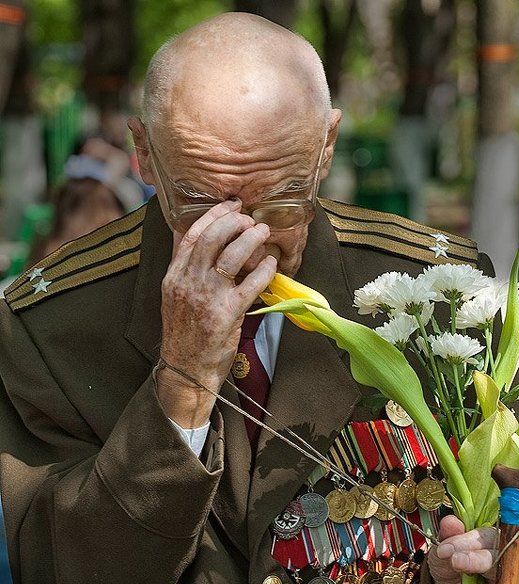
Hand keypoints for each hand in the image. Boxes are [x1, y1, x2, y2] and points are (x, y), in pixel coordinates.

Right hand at [157, 199, 276, 426]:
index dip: (213, 215)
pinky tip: (272, 264)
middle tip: (249, 218)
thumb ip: (187, 271)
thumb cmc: (185, 335)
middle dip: (234, 222)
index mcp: (174, 276)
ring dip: (251, 239)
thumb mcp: (176, 298)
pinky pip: (251, 284)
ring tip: (262, 232)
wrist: (186, 370)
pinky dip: (264, 270)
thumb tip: (202, 242)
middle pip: (212, 239)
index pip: (192, 235)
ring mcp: (207, 297)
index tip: (230, 205)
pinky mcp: (227, 314)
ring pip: (232, 255)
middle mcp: (188, 283)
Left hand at [427, 515, 518, 583]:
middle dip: (481, 562)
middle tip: (458, 563)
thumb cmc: (448, 562)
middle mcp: (502, 564)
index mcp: (489, 542)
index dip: (466, 542)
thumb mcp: (442, 550)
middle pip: (502, 561)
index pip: (485, 537)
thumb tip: (451, 521)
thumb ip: (448, 537)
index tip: (445, 550)